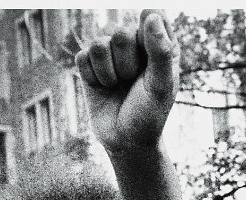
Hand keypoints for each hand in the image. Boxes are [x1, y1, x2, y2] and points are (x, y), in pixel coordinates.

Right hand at [75, 9, 177, 154]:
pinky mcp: (89, 63)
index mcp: (159, 43)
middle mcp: (134, 42)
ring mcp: (110, 51)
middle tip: (133, 83)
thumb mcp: (162, 85)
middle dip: (127, 64)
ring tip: (118, 86)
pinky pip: (82, 57)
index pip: (151, 16)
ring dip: (109, 73)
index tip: (148, 62)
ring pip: (99, 43)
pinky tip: (103, 88)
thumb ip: (160, 50)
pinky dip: (94, 78)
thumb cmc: (149, 114)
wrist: (126, 141)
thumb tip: (150, 12)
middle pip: (121, 32)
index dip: (147, 36)